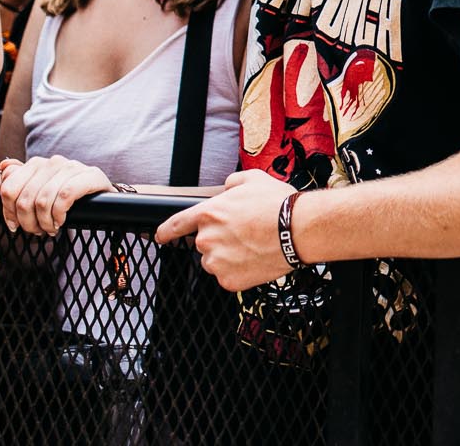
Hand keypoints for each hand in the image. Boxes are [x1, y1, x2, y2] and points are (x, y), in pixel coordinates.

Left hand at [0, 155, 112, 235]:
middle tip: (35, 232)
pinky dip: (59, 215)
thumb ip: (18, 181)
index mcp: (36, 164)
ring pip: (42, 200)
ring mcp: (70, 167)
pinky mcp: (89, 176)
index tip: (13, 226)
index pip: (8, 186)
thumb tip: (3, 167)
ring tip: (49, 229)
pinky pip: (64, 197)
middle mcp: (51, 162)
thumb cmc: (67, 197)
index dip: (6, 211)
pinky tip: (61, 221)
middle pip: (23, 197)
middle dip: (26, 222)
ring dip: (43, 222)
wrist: (103, 197)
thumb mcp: (40, 192)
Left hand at [154, 169, 294, 290]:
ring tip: (253, 246)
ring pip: (215, 261)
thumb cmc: (278, 204)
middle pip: (204, 243)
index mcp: (208, 213)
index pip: (175, 224)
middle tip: (244, 234)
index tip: (161, 236)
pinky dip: (239, 271)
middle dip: (220, 239)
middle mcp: (206, 239)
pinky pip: (228, 276)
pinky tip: (255, 259)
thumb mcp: (252, 179)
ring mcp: (216, 262)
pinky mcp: (228, 280)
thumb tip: (227, 188)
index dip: (166, 231)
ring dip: (228, 256)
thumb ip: (231, 183)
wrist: (299, 229)